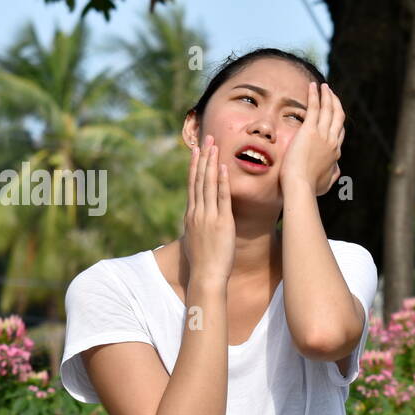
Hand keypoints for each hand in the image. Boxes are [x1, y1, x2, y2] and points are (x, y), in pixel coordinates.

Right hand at [182, 135, 234, 282]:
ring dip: (211, 163)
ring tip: (214, 145)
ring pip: (208, 184)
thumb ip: (194, 229)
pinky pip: (222, 198)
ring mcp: (209, 216)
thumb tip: (193, 225)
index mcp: (191, 216)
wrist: (206, 276)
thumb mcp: (194, 242)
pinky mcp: (222, 222)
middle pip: (199, 179)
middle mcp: (197, 212)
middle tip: (206, 138)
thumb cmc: (201, 264)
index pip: (192, 185)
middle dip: (202, 157)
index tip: (196, 150)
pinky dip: (222, 182)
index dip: (194, 166)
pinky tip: (223, 168)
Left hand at [279, 81, 344, 196]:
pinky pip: (315, 107)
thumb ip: (332, 175)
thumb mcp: (326, 184)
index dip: (337, 120)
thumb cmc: (309, 188)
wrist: (300, 186)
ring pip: (329, 109)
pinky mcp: (310, 130)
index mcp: (335, 153)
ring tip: (324, 86)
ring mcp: (323, 135)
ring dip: (328, 95)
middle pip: (338, 117)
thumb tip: (337, 170)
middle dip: (336, 103)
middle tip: (331, 94)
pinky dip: (315, 95)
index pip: (339, 132)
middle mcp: (332, 141)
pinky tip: (313, 86)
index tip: (333, 113)